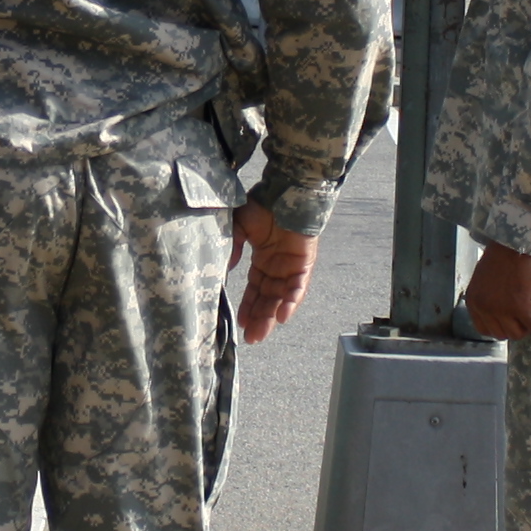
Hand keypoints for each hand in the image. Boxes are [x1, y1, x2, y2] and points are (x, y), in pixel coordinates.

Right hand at [229, 203, 316, 343]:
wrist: (285, 191)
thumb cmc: (262, 205)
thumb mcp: (238, 227)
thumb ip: (232, 247)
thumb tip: (227, 267)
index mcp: (263, 259)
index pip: (254, 289)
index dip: (248, 306)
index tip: (238, 323)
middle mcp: (277, 267)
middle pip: (267, 299)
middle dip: (258, 319)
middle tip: (250, 339)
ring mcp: (291, 267)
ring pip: (281, 298)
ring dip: (270, 317)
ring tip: (259, 335)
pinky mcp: (304, 264)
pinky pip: (297, 288)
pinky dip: (290, 302)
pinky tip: (282, 318)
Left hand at [461, 241, 530, 340]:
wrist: (514, 241)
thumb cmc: (501, 254)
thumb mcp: (484, 279)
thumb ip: (487, 297)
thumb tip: (501, 311)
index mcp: (473, 302)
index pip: (484, 329)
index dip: (500, 328)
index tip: (512, 321)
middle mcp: (483, 309)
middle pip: (501, 334)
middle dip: (516, 327)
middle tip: (528, 316)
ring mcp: (500, 310)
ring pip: (517, 333)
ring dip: (529, 324)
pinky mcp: (518, 307)